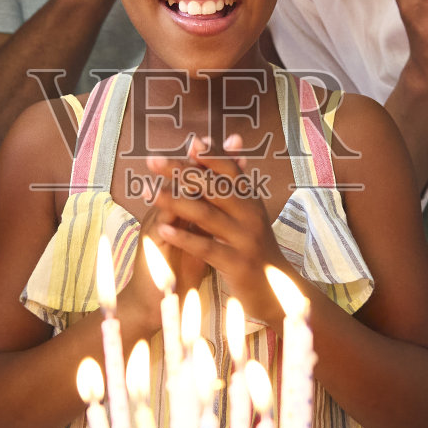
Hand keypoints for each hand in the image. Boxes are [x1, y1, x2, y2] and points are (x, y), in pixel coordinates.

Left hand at [146, 135, 293, 323]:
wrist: (278, 289)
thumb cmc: (254, 246)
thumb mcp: (249, 211)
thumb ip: (234, 179)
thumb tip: (231, 138)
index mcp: (251, 200)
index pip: (231, 170)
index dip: (211, 155)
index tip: (190, 142)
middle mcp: (250, 215)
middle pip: (213, 187)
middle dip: (181, 172)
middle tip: (153, 161)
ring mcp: (245, 239)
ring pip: (206, 215)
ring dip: (175, 201)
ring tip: (149, 192)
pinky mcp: (237, 263)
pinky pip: (207, 247)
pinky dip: (184, 238)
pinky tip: (163, 230)